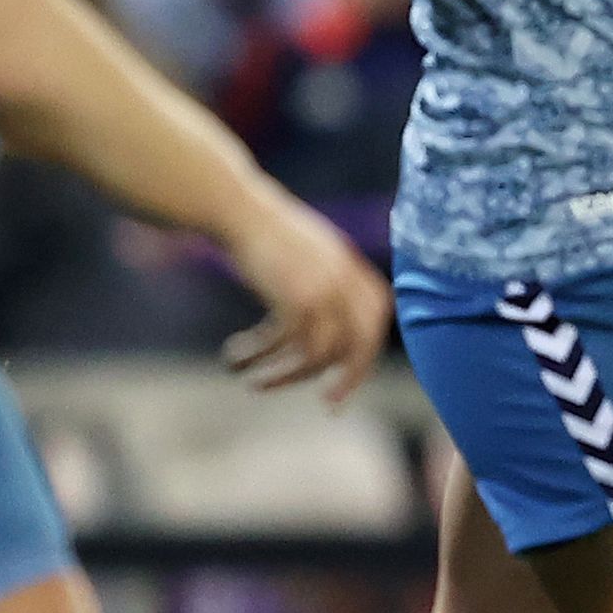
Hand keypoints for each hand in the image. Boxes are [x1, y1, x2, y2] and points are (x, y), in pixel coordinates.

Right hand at [216, 194, 390, 403]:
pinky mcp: (295, 298)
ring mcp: (323, 289)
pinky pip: (286, 346)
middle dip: (348, 378)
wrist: (236, 208)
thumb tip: (331, 327)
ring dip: (285, 376)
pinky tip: (236, 360)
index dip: (367, 345)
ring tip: (256, 384)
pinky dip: (260, 357)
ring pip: (318, 354)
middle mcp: (345, 280)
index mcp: (352, 265)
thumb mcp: (311, 251)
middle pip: (360, 343)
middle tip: (330, 404)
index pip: (376, 314)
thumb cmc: (265, 232)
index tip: (348, 370)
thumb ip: (331, 279)